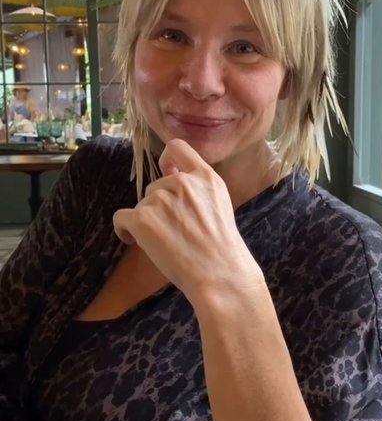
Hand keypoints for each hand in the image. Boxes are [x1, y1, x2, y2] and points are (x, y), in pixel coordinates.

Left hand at [113, 139, 262, 307]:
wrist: (219, 273)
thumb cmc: (222, 246)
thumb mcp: (220, 203)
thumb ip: (198, 187)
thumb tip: (170, 177)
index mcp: (205, 176)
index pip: (177, 148)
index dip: (167, 159)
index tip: (166, 172)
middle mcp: (181, 183)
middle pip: (155, 185)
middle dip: (158, 204)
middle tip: (172, 229)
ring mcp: (160, 200)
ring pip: (141, 204)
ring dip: (146, 220)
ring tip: (163, 242)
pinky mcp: (142, 219)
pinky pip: (121, 218)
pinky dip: (124, 229)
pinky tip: (133, 240)